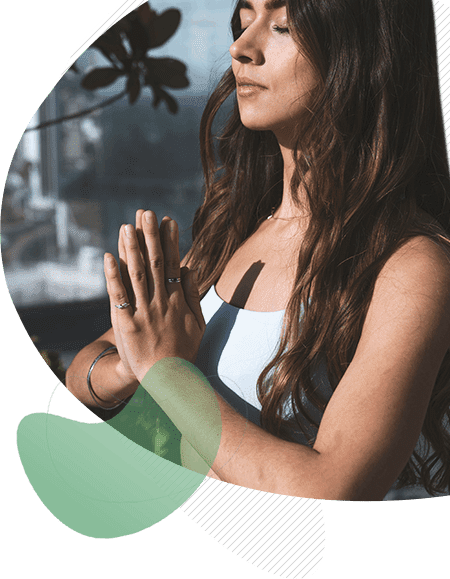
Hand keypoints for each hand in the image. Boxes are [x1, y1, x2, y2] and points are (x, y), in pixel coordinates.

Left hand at [104, 210, 205, 381]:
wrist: (169, 378)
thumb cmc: (185, 350)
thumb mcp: (198, 321)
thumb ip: (193, 293)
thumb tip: (189, 268)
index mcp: (178, 299)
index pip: (174, 263)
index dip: (170, 241)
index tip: (167, 220)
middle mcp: (161, 301)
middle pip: (155, 262)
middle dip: (150, 236)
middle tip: (146, 212)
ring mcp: (143, 311)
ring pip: (137, 274)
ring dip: (132, 248)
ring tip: (127, 226)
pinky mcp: (127, 323)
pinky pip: (119, 296)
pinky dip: (113, 275)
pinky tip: (109, 257)